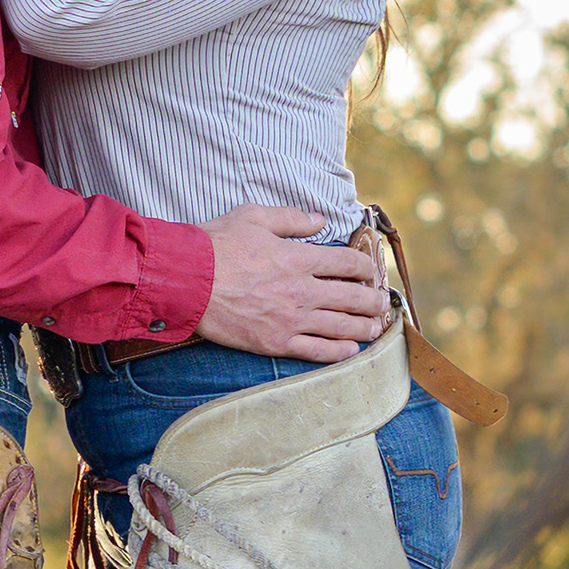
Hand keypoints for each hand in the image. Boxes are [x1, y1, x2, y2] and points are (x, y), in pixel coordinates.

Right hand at [199, 206, 392, 362]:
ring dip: (364, 328)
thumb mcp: (254, 217)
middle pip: (353, 298)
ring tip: (375, 328)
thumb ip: (292, 218)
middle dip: (373, 301)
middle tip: (382, 304)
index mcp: (299, 258)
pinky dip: (338, 352)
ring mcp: (291, 319)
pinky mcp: (276, 342)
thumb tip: (320, 219)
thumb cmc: (216, 246)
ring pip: (341, 327)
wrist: (186, 281)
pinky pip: (316, 351)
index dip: (365, 266)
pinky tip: (351, 350)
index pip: (347, 262)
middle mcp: (302, 291)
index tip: (370, 270)